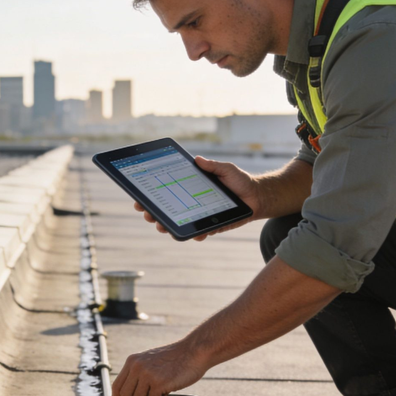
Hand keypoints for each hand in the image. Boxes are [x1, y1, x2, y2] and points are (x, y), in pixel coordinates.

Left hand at [110, 342, 209, 395]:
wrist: (193, 351)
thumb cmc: (174, 359)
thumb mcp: (149, 361)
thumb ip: (137, 375)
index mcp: (132, 361)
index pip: (116, 385)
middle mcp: (137, 367)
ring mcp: (147, 374)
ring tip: (159, 392)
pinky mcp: (159, 383)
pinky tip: (167, 390)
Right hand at [133, 156, 262, 240]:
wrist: (257, 197)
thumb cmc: (239, 181)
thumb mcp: (225, 169)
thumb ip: (212, 166)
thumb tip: (198, 159)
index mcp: (188, 188)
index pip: (165, 193)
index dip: (150, 196)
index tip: (138, 198)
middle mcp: (190, 203)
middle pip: (166, 210)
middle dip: (152, 213)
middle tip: (147, 213)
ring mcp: (198, 216)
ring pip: (178, 224)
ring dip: (168, 226)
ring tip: (162, 226)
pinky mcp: (211, 226)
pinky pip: (200, 232)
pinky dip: (196, 235)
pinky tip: (194, 235)